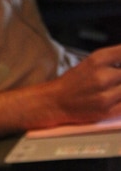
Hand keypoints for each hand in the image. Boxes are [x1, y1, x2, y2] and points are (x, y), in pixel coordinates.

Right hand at [0, 43, 120, 141]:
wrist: (55, 102)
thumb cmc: (73, 82)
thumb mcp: (92, 62)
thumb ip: (114, 58)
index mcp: (97, 60)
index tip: (120, 62)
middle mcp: (101, 76)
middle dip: (120, 74)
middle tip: (114, 78)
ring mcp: (105, 95)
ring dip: (120, 87)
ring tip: (113, 87)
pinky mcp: (107, 111)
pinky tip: (115, 97)